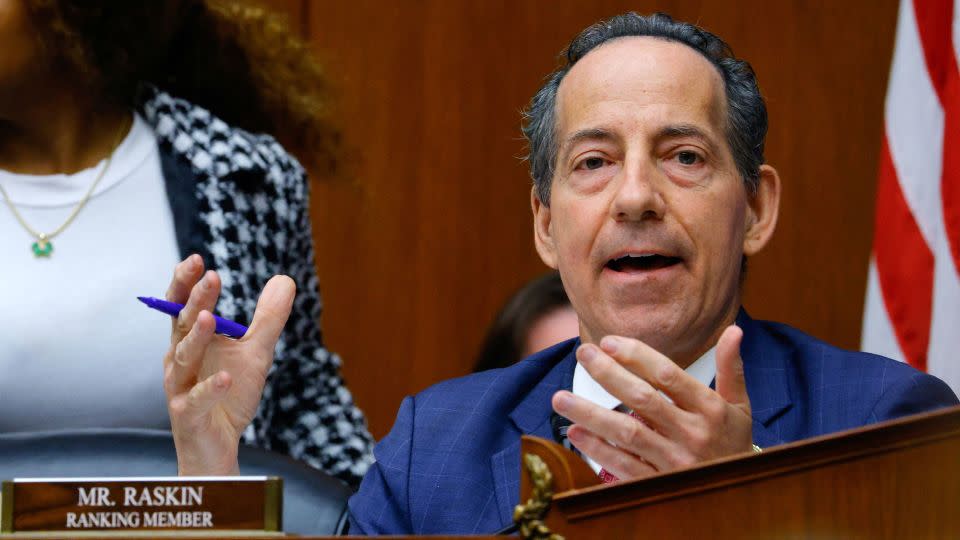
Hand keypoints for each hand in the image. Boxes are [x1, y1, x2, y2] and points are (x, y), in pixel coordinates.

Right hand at [163, 254, 295, 474]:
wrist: (219, 445)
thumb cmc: (230, 393)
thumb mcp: (256, 351)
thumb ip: (268, 318)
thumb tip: (285, 279)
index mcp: (191, 340)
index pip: (183, 306)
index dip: (186, 283)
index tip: (196, 259)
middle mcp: (180, 360)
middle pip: (183, 325)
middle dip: (195, 300)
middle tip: (209, 275)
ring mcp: (181, 388)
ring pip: (185, 359)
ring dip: (196, 338)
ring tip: (209, 318)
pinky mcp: (189, 415)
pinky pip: (197, 400)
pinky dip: (211, 389)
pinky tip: (226, 377)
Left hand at [551, 325, 752, 479]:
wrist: (744, 497)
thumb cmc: (734, 444)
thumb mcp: (740, 407)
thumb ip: (731, 369)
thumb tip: (734, 330)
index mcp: (710, 409)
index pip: (668, 375)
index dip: (636, 356)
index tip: (607, 341)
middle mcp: (692, 434)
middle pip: (642, 399)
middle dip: (608, 374)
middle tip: (582, 353)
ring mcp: (674, 462)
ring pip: (627, 433)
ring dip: (591, 414)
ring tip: (560, 398)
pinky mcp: (659, 487)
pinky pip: (624, 466)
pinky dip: (598, 450)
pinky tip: (576, 433)